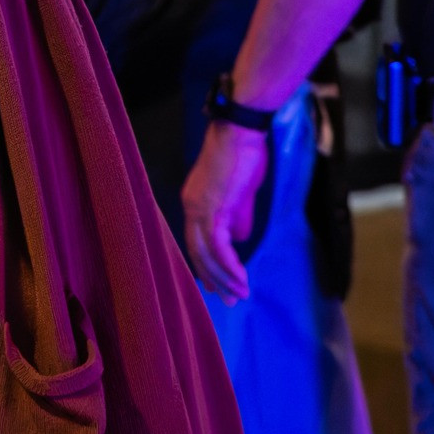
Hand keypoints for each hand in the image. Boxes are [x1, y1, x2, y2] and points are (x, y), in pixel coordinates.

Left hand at [182, 121, 268, 301]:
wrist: (241, 132)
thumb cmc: (244, 156)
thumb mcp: (240, 193)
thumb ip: (237, 216)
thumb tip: (238, 239)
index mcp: (193, 202)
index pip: (195, 242)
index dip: (206, 266)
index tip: (217, 287)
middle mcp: (190, 207)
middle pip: (197, 252)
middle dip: (214, 279)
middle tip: (230, 301)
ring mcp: (198, 208)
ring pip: (206, 254)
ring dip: (224, 277)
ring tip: (240, 295)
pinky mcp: (213, 208)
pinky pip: (218, 247)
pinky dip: (229, 266)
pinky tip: (241, 279)